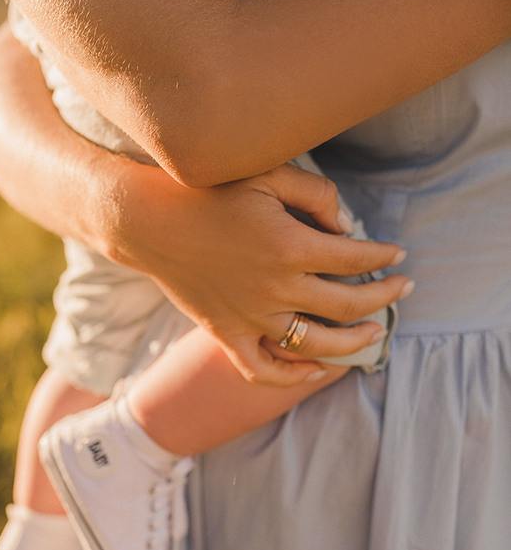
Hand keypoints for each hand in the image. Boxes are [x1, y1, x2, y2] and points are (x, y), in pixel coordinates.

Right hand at [109, 161, 411, 384]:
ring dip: (354, 342)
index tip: (398, 253)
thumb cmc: (208, 189)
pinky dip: (291, 376)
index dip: (384, 256)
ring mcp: (250, 317)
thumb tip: (349, 227)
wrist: (147, 220)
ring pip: (316, 344)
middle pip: (348, 304)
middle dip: (384, 297)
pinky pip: (262, 369)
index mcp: (291, 246)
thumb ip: (317, 195)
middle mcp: (276, 289)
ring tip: (375, 333)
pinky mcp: (225, 333)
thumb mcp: (268, 174)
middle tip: (402, 289)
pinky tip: (315, 370)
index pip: (357, 258)